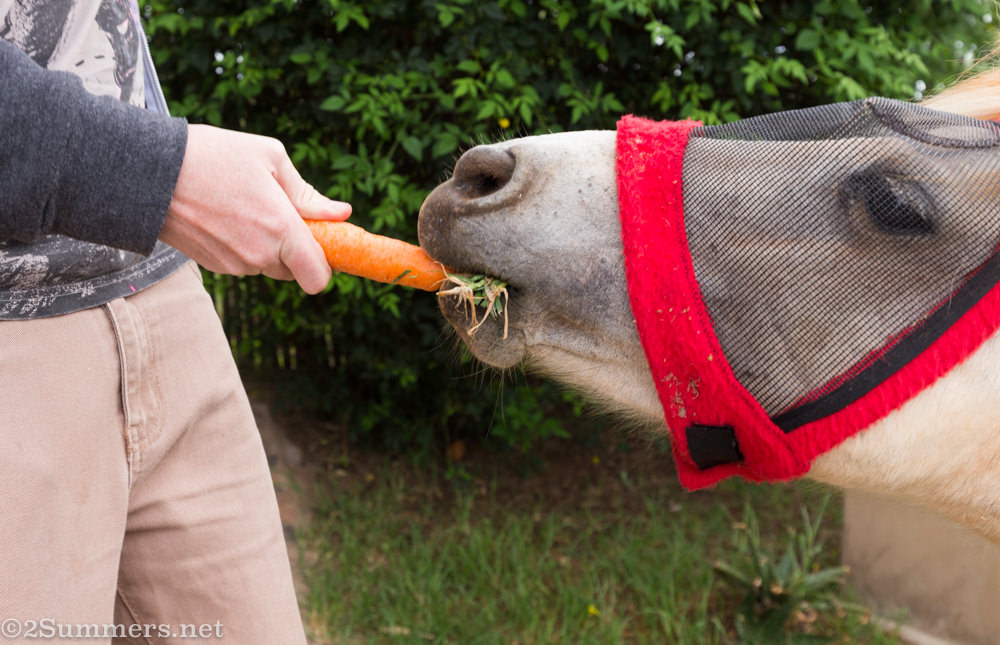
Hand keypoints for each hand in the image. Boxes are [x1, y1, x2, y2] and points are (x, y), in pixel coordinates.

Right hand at [160, 124, 351, 293]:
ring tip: (247, 205)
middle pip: (294, 270)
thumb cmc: (213, 156)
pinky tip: (227, 214)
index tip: (322, 244)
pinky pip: (244, 263)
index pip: (318, 278)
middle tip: (280, 211)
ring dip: (268, 245)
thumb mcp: (271, 158)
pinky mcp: (214, 267)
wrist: (149, 173)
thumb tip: (342, 213)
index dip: (325, 266)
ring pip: (268, 266)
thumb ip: (309, 194)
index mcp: (281, 230)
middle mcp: (259, 257)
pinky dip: (244, 245)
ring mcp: (234, 265)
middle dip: (295, 247)